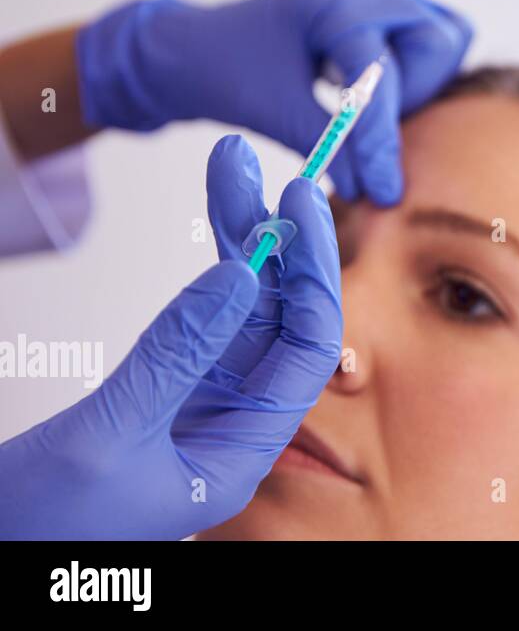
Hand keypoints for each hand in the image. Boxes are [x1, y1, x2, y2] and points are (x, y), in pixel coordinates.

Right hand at [0, 135, 341, 539]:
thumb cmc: (36, 523)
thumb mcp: (109, 437)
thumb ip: (175, 356)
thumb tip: (239, 276)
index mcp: (241, 452)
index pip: (307, 350)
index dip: (312, 273)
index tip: (300, 205)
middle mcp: (232, 425)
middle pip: (275, 317)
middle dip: (272, 238)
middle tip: (257, 164)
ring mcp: (197, 405)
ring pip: (239, 309)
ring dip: (239, 240)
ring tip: (231, 167)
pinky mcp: (159, 392)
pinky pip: (200, 320)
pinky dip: (206, 270)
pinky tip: (216, 223)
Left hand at [75, 0, 472, 204]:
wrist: (195, 49)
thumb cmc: (225, 71)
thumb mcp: (277, 115)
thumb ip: (332, 149)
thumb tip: (376, 191)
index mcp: (332, 0)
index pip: (380, 72)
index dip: (383, 137)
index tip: (384, 188)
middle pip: (436, 43)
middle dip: (413, 96)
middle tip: (373, 130)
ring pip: (443, 40)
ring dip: (419, 86)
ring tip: (373, 112)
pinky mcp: (385, 9)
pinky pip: (432, 42)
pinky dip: (417, 77)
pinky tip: (379, 97)